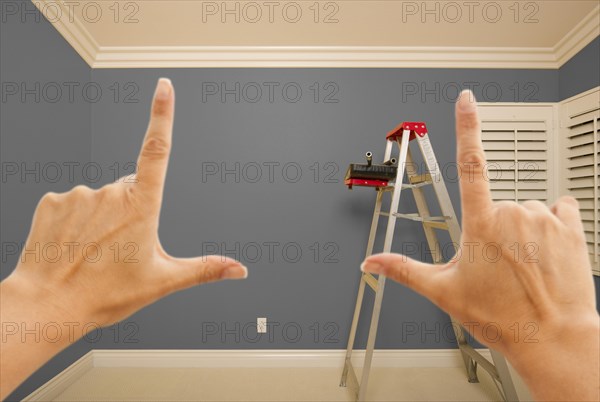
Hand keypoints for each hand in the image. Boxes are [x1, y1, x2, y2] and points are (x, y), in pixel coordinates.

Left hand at [0, 79, 246, 398]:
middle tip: (121, 248)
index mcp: (141, 206)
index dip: (162, 114)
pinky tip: (73, 244)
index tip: (164, 86)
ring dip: (103, 218)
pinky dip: (76, 220)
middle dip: (131, 210)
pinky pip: (73, 203)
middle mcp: (111, 193)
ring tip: (94, 252)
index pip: (156, 149)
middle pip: (130, 188)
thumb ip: (204, 269)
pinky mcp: (53, 201)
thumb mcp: (162, 281)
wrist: (48, 305)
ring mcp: (79, 194)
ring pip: (101, 197)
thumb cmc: (105, 294)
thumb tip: (240, 270)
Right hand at [361, 90, 598, 400]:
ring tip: (522, 264)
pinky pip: (559, 208)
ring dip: (521, 229)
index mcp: (480, 224)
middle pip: (495, 202)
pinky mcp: (571, 227)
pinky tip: (546, 251)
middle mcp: (513, 213)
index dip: (466, 126)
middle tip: (496, 263)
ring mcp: (544, 218)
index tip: (467, 100)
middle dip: (492, 226)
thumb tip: (371, 263)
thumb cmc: (501, 317)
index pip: (469, 162)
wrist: (553, 338)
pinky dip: (552, 223)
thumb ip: (404, 270)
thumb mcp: (444, 291)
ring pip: (525, 209)